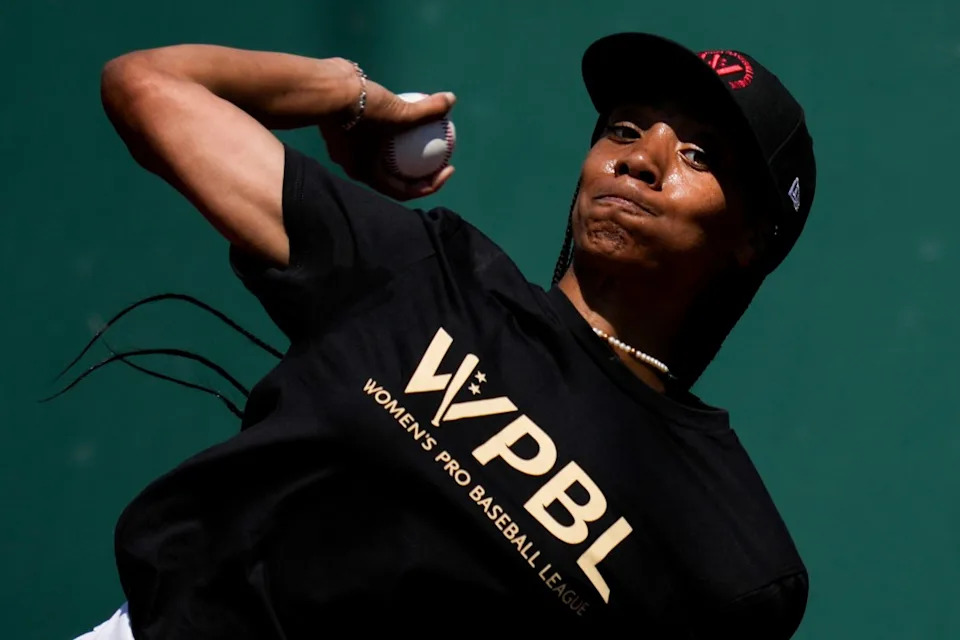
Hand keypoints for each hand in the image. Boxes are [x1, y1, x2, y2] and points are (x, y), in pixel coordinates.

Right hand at [319, 79, 456, 200]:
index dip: (430, 185)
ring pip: (382, 151)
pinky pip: (374, 130)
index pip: (403, 190)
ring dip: (403, 145)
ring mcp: (350, 146)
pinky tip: (405, 107)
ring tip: (424, 130)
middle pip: (394, 173)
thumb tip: (451, 101)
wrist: (325, 87)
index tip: (447, 169)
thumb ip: (426, 111)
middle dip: (419, 168)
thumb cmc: (361, 109)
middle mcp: (356, 163)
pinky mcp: (347, 127)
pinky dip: (390, 124)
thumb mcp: (399, 113)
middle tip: (440, 153)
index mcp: (366, 172)